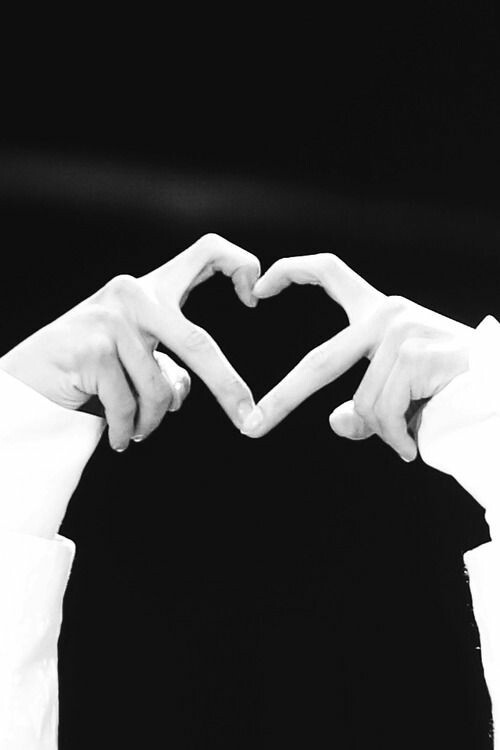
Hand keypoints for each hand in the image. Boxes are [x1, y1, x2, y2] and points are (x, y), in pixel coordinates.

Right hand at [0, 234, 260, 450]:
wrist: (27, 379)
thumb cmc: (87, 367)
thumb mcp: (135, 357)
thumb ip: (167, 363)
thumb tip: (184, 389)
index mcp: (151, 288)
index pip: (206, 252)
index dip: (240, 265)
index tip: (255, 297)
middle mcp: (133, 293)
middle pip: (197, 343)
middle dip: (227, 386)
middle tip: (248, 417)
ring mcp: (111, 319)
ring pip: (160, 389)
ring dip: (153, 422)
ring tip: (139, 431)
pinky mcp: (92, 349)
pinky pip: (129, 406)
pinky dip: (129, 430)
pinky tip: (121, 438)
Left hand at [240, 253, 472, 461]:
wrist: (499, 389)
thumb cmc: (452, 387)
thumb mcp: (400, 392)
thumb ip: (366, 404)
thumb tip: (335, 421)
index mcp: (380, 312)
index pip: (331, 273)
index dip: (292, 271)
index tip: (259, 285)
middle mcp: (388, 313)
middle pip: (321, 361)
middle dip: (284, 398)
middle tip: (254, 426)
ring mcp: (401, 331)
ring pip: (363, 403)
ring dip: (384, 431)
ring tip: (409, 436)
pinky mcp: (413, 354)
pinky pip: (384, 414)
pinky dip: (396, 437)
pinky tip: (414, 441)